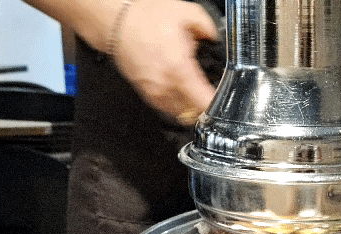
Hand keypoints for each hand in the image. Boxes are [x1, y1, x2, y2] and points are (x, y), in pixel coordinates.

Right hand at [113, 0, 218, 122]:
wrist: (115, 22)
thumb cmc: (145, 18)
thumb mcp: (186, 12)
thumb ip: (208, 28)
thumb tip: (216, 37)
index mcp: (179, 69)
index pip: (204, 103)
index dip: (218, 105)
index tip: (225, 101)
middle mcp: (166, 86)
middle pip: (194, 113)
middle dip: (206, 105)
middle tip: (212, 93)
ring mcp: (154, 93)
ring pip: (181, 114)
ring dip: (191, 107)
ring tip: (196, 91)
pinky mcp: (146, 95)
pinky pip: (168, 109)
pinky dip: (178, 104)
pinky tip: (181, 89)